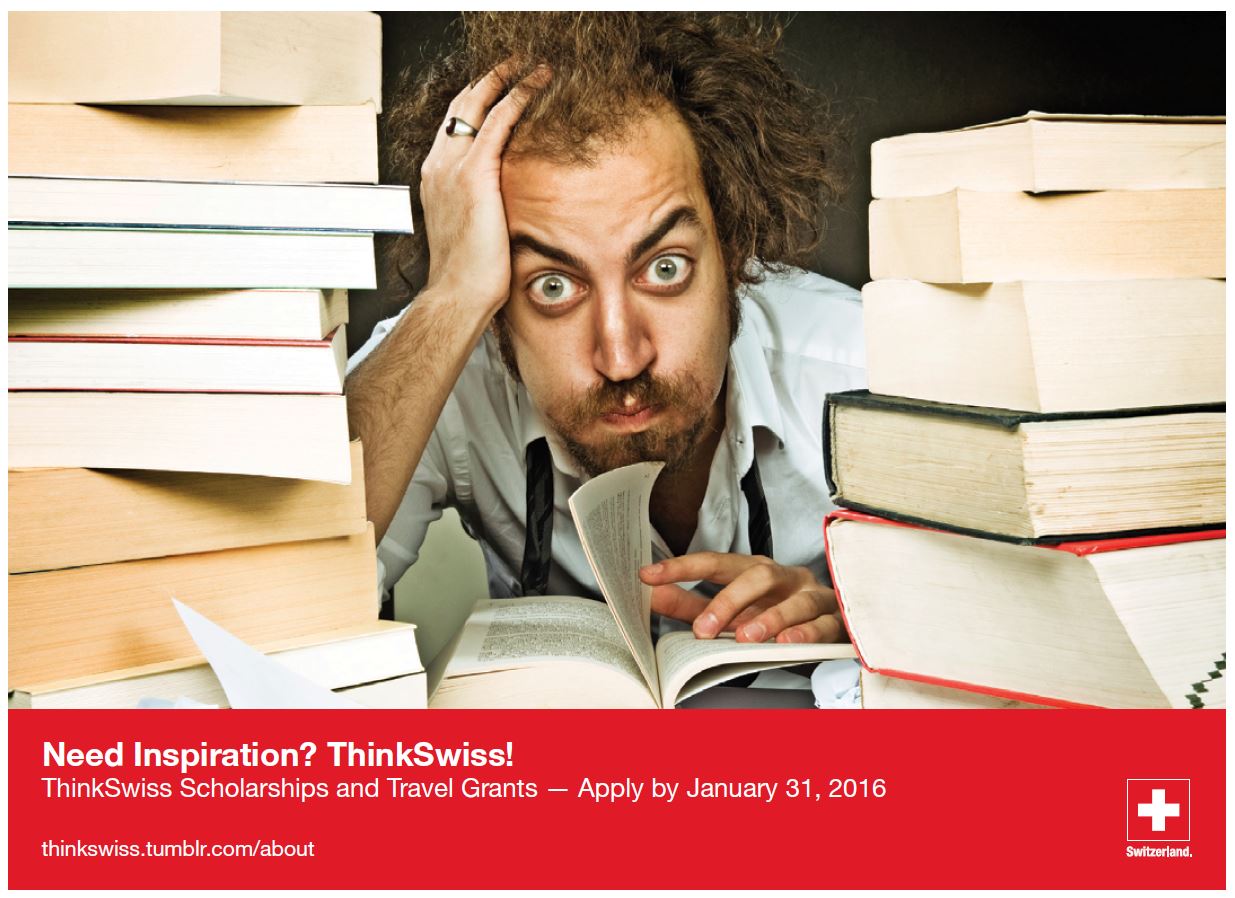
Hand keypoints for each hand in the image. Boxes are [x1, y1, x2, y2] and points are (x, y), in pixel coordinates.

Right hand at [418, 63, 550, 313]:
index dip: (475, 102)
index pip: (454, 126)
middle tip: (516, 63)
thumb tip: (503, 211)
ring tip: (533, 66)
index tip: (497, 88)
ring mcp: (453, 167)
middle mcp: (438, 165)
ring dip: (507, 78)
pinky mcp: (475, 174)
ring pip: (479, 103)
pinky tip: (540, 85)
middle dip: (488, 79)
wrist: (456, 295)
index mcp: (435, 178)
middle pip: (462, 105)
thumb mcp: (471, 232)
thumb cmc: (468, 276)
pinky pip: (500, 120)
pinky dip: (520, 96)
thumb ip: (481, 210)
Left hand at [640, 553, 846, 643]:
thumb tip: (651, 595)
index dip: (681, 568)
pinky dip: (806, 633)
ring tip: (746, 638)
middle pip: (757, 576)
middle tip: (703, 628)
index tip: (648, 576)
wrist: (835, 619)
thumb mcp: (732, 610)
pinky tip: (789, 642)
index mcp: (754, 571)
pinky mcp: (836, 620)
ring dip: (769, 618)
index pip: (715, 563)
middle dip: (728, 600)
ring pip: (794, 600)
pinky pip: (823, 624)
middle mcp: (784, 578)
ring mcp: (812, 597)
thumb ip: (691, 605)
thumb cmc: (777, 611)